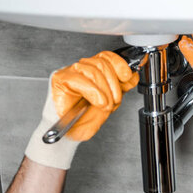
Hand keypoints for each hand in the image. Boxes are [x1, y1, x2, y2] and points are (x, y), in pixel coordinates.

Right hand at [25, 51, 138, 168]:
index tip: (128, 75)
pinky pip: (79, 79)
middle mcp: (81, 70)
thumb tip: (132, 76)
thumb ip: (120, 89)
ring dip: (104, 90)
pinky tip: (98, 102)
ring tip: (105, 105)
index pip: (106, 57)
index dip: (119, 64)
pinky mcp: (60, 79)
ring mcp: (70, 73)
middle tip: (115, 100)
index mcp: (93, 73)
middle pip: (102, 63)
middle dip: (113, 84)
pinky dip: (93, 91)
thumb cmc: (82, 121)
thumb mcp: (109, 105)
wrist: (68, 136)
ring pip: (93, 70)